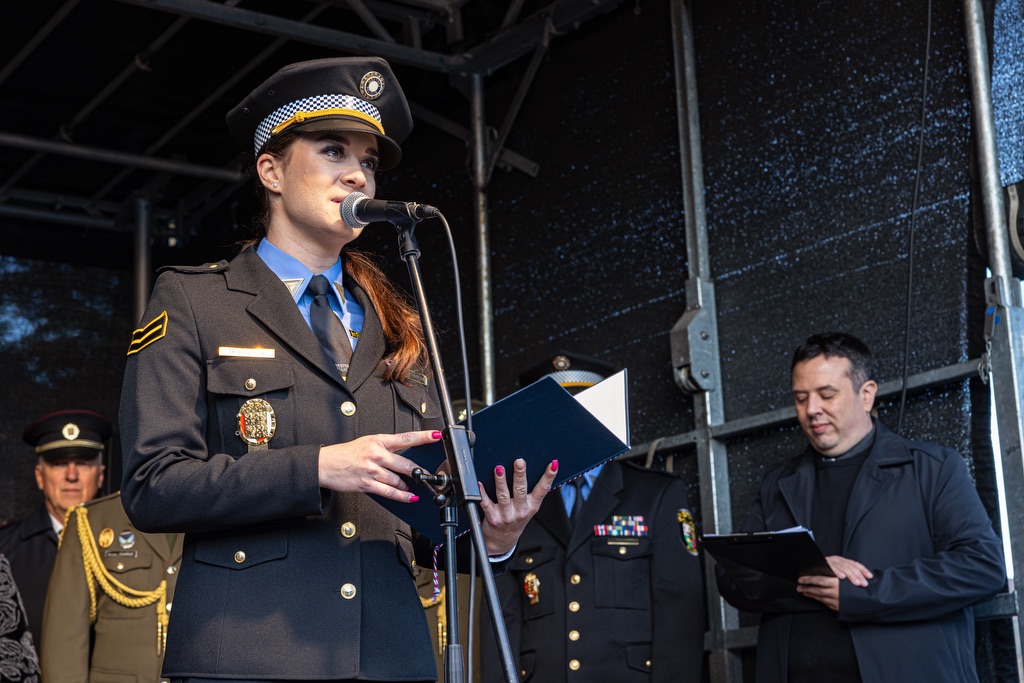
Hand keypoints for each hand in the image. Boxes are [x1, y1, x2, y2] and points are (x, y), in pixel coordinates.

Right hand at [318, 430, 440, 501]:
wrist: (325, 464)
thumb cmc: (347, 453)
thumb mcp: (368, 442)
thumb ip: (387, 446)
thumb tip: (405, 452)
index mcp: (378, 440)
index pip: (406, 438)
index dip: (424, 436)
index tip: (437, 435)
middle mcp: (377, 454)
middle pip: (406, 464)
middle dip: (420, 471)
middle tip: (428, 474)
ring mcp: (372, 470)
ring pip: (399, 480)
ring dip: (407, 485)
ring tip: (411, 486)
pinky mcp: (367, 484)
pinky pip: (389, 492)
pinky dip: (402, 496)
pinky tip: (409, 497)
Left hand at [479, 458, 557, 555]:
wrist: (502, 541)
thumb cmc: (515, 519)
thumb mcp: (528, 508)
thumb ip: (530, 492)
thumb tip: (528, 468)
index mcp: (531, 506)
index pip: (543, 490)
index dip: (549, 477)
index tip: (553, 465)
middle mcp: (520, 511)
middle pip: (520, 490)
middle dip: (520, 474)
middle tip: (520, 461)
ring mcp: (506, 515)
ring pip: (503, 495)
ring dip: (501, 481)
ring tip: (499, 469)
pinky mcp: (493, 518)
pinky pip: (486, 504)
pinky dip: (482, 494)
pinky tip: (479, 484)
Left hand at [796, 554, 872, 610]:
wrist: (874, 601)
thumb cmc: (863, 586)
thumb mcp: (852, 574)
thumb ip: (839, 571)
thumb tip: (826, 567)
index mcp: (838, 583)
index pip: (819, 580)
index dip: (809, 579)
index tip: (801, 578)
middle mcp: (836, 592)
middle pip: (817, 588)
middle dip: (807, 586)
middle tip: (798, 585)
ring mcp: (836, 601)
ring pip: (820, 596)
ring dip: (810, 593)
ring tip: (802, 590)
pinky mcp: (838, 607)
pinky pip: (824, 602)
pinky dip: (817, 599)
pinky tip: (812, 596)